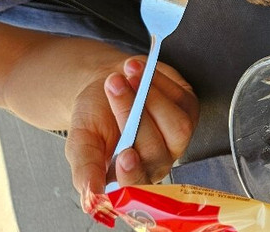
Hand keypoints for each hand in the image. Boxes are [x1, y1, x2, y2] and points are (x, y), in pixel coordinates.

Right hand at [66, 56, 198, 206]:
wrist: (107, 84)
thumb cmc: (94, 118)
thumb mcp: (81, 142)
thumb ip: (86, 169)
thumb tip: (91, 197)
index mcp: (130, 176)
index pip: (138, 184)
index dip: (134, 172)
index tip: (125, 154)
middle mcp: (158, 160)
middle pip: (156, 149)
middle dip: (131, 113)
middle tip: (113, 86)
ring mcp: (177, 137)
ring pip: (176, 126)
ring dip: (150, 97)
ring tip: (127, 76)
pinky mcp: (188, 109)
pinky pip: (181, 99)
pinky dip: (159, 82)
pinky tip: (139, 72)